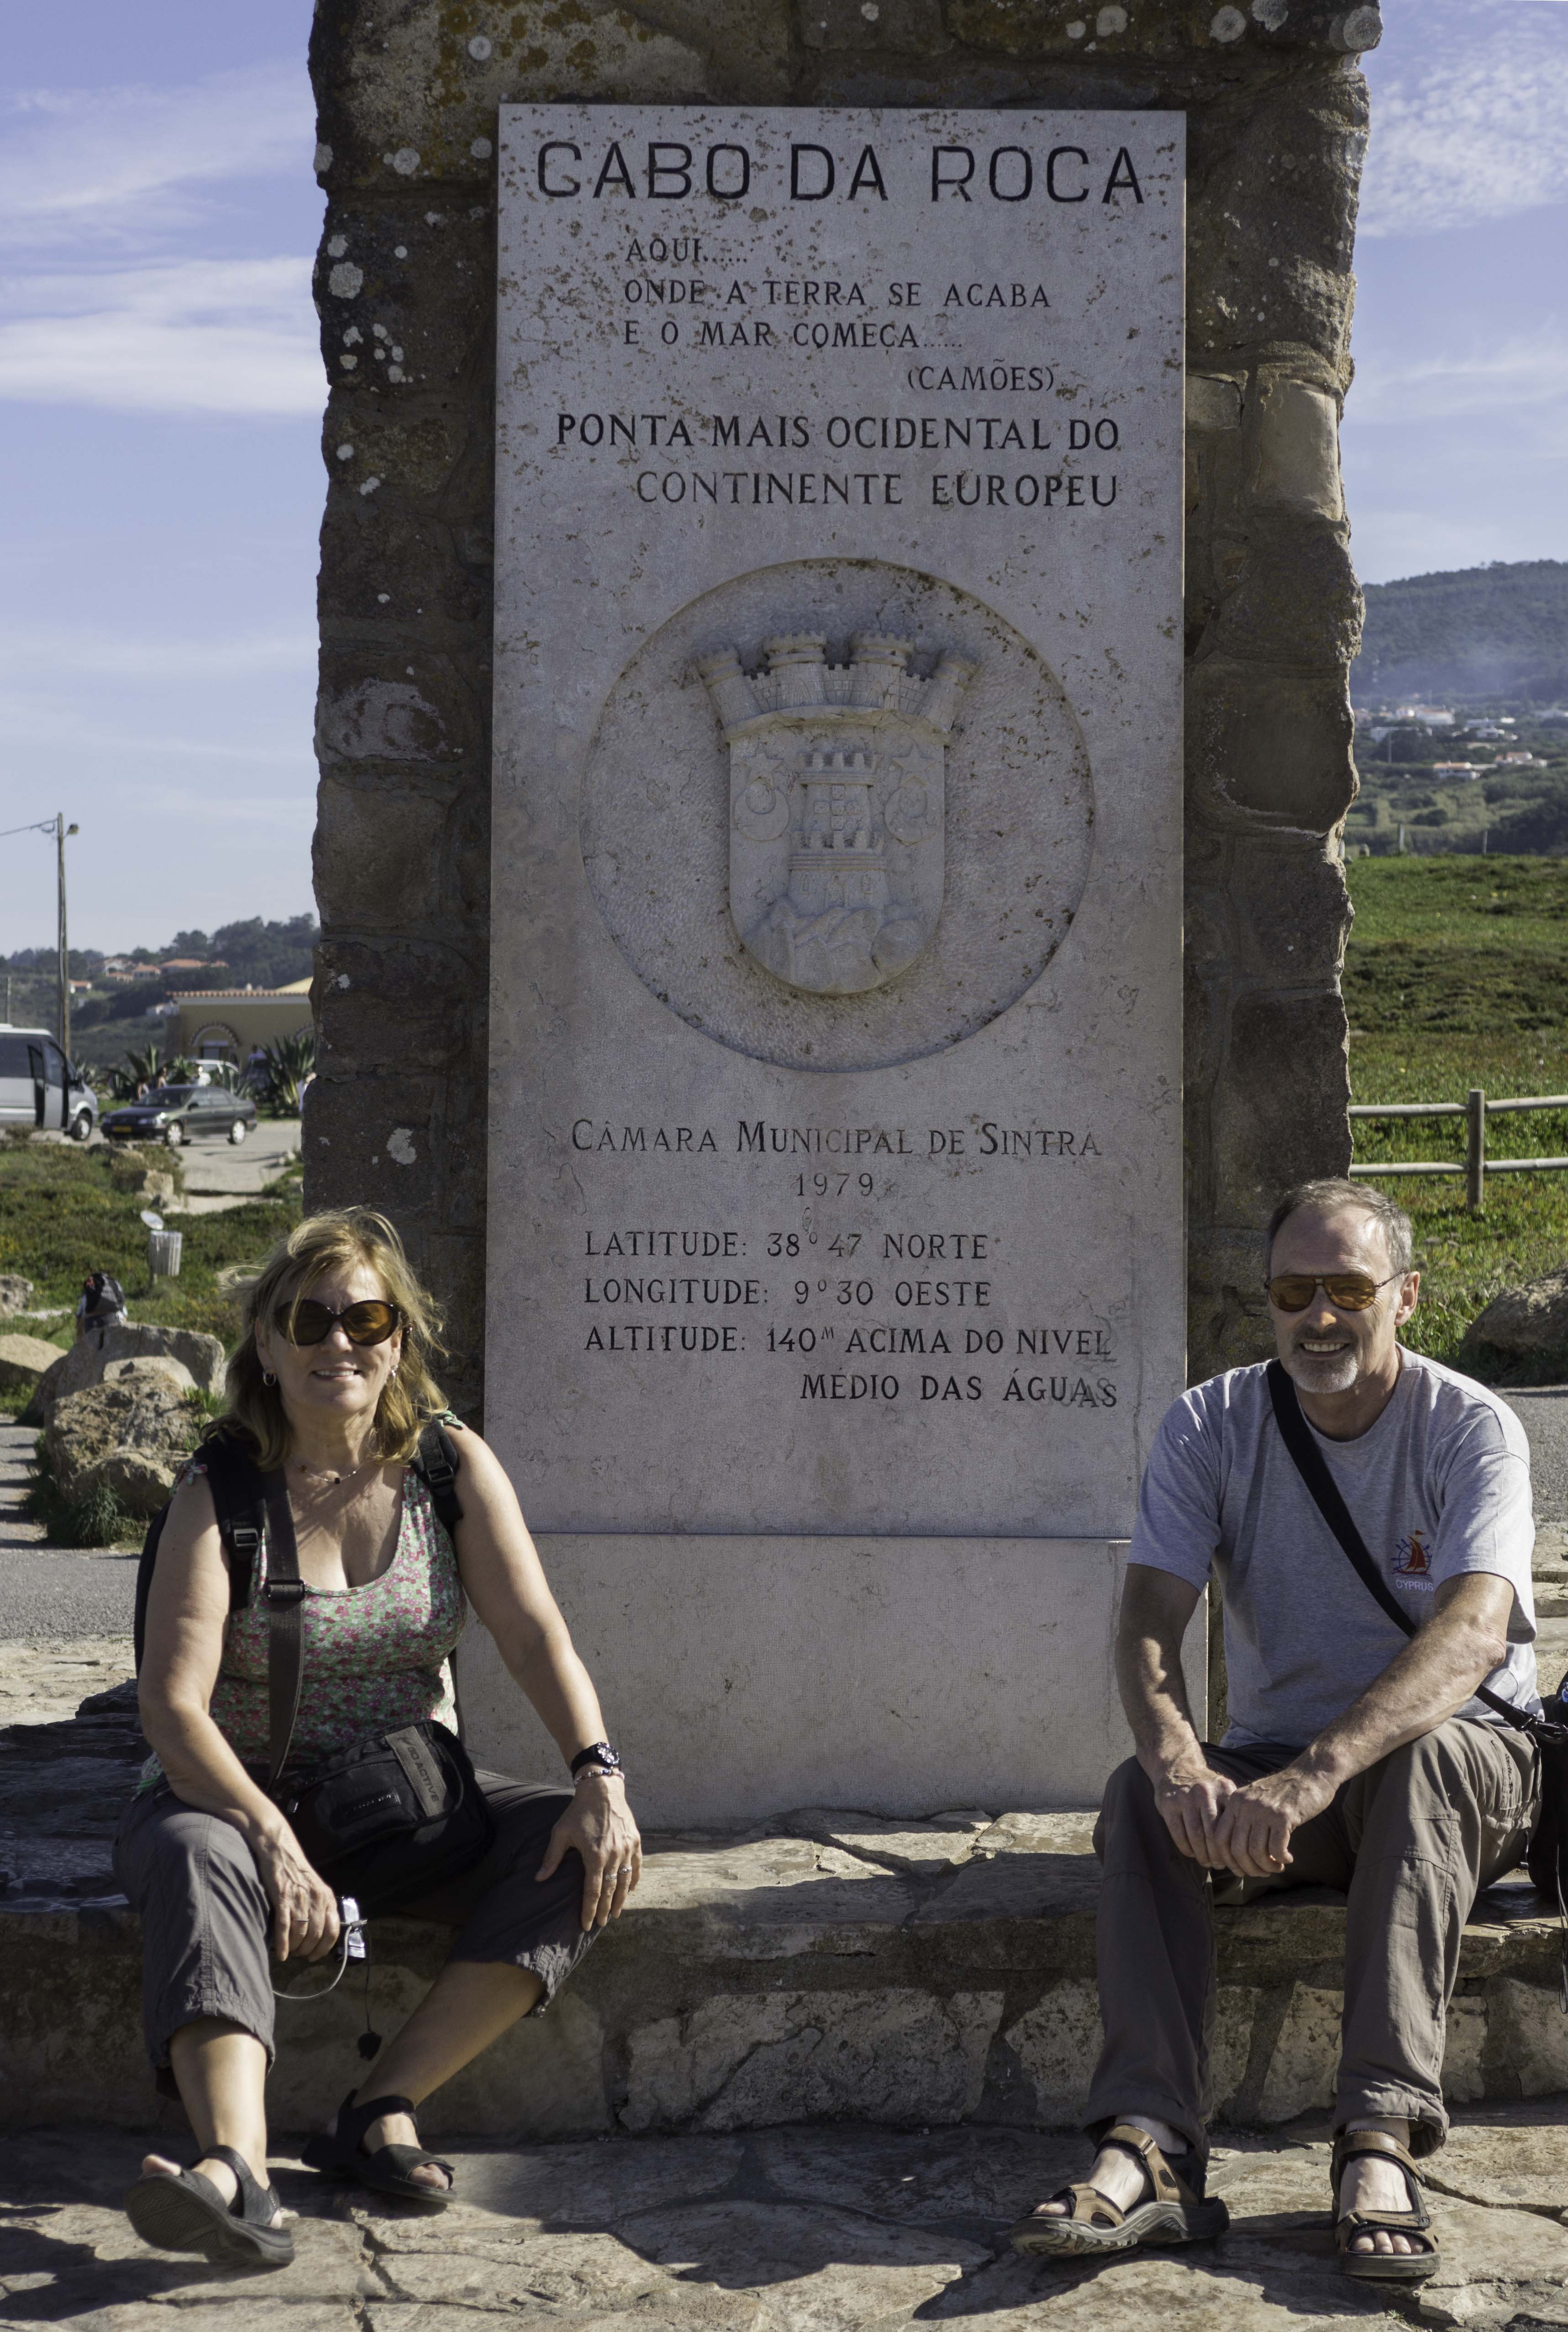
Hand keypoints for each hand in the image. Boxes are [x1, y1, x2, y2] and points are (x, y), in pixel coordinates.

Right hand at [255, 1827, 340, 1961]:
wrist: (281, 1851)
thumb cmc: (298, 1872)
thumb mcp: (316, 1888)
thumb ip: (321, 1907)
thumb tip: (320, 1933)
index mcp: (327, 1897)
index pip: (332, 1930)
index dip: (324, 1948)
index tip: (315, 1956)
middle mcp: (316, 1899)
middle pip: (316, 1935)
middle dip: (307, 1950)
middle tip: (299, 1954)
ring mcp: (299, 1899)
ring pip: (300, 1934)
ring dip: (295, 1948)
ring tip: (290, 1952)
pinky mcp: (282, 1898)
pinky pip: (284, 1927)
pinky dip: (283, 1944)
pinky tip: (281, 1954)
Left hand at [537, 1774, 641, 1930]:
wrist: (602, 1789)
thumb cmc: (578, 1811)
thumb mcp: (561, 1832)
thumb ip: (552, 1857)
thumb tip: (539, 1879)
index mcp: (595, 1855)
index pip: (593, 1891)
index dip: (590, 1910)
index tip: (587, 1924)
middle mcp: (614, 1854)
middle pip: (610, 1890)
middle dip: (606, 1909)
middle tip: (602, 1923)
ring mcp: (627, 1848)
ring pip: (626, 1881)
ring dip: (621, 1899)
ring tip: (616, 1913)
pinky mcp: (635, 1841)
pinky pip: (637, 1866)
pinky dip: (634, 1881)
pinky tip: (629, 1891)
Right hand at [1154, 1762, 1238, 1865]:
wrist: (1177, 1767)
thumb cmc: (1205, 1790)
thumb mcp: (1223, 1792)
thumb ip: (1233, 1813)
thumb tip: (1248, 1849)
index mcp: (1224, 1789)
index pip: (1231, 1826)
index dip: (1233, 1848)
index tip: (1234, 1861)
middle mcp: (1205, 1791)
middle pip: (1213, 1834)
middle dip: (1217, 1855)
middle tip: (1219, 1865)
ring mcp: (1185, 1796)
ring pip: (1196, 1837)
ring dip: (1201, 1855)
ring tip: (1206, 1862)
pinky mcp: (1168, 1803)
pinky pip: (1178, 1834)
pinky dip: (1186, 1849)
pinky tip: (1191, 1853)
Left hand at [1210, 1764, 1335, 1877]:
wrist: (1310, 1775)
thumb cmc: (1284, 1794)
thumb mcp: (1256, 1801)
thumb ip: (1244, 1821)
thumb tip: (1236, 1857)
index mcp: (1235, 1801)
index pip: (1220, 1837)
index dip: (1228, 1859)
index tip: (1240, 1870)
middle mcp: (1246, 1805)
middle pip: (1237, 1849)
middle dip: (1249, 1868)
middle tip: (1262, 1873)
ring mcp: (1264, 1810)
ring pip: (1256, 1852)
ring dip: (1267, 1866)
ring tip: (1277, 1867)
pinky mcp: (1283, 1816)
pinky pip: (1276, 1849)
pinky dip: (1281, 1859)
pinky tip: (1288, 1859)